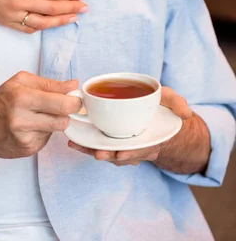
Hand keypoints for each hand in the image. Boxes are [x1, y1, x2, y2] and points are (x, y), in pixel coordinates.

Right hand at [0, 0, 87, 32]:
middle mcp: (18, 1)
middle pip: (50, 8)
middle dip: (70, 8)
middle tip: (84, 8)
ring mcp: (11, 14)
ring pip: (41, 22)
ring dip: (59, 21)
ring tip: (73, 18)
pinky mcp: (5, 22)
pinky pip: (27, 29)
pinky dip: (41, 27)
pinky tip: (51, 24)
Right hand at [0, 72, 81, 158]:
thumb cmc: (1, 100)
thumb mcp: (20, 82)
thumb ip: (49, 83)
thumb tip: (73, 85)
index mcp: (21, 98)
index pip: (60, 103)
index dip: (74, 101)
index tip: (75, 98)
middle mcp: (22, 120)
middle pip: (62, 119)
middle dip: (68, 112)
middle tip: (64, 105)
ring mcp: (24, 138)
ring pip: (57, 129)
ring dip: (55, 121)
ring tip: (42, 114)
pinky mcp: (27, 150)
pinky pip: (47, 139)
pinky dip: (44, 131)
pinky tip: (32, 127)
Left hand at [68, 86, 192, 165]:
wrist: (157, 117)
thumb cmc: (162, 110)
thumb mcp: (172, 102)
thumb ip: (178, 104)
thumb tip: (186, 113)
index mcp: (151, 140)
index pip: (141, 150)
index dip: (131, 154)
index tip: (121, 154)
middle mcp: (135, 147)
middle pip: (120, 155)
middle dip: (108, 155)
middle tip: (98, 154)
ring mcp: (123, 145)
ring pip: (106, 152)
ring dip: (92, 151)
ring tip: (77, 146)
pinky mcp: (111, 139)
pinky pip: (98, 145)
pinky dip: (86, 145)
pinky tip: (73, 141)